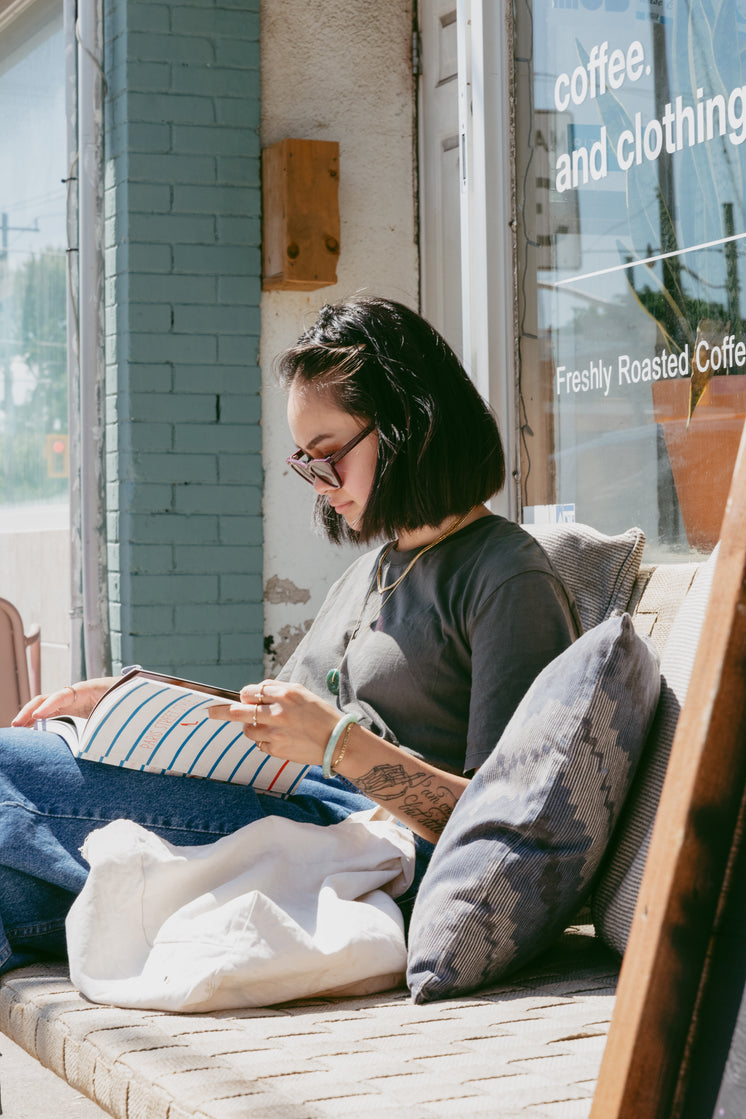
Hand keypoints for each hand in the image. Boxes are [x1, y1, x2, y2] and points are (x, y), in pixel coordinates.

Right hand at [12, 677, 117, 726]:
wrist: (131, 691)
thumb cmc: (126, 697)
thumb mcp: (119, 705)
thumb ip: (110, 714)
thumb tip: (104, 733)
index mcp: (88, 689)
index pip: (63, 695)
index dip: (49, 705)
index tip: (37, 716)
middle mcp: (75, 694)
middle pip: (47, 699)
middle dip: (30, 710)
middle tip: (17, 724)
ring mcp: (71, 701)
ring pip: (45, 706)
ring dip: (30, 717)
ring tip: (17, 729)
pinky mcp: (70, 709)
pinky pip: (51, 713)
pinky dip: (39, 721)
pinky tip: (29, 732)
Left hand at [207, 680, 338, 767]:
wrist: (338, 742)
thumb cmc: (321, 715)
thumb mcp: (302, 693)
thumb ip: (278, 690)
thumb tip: (255, 693)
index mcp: (285, 694)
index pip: (251, 692)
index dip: (246, 696)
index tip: (244, 699)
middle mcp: (277, 712)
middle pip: (238, 710)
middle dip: (221, 711)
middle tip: (209, 712)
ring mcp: (275, 732)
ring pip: (247, 730)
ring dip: (251, 727)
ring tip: (266, 727)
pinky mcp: (276, 749)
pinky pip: (260, 744)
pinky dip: (265, 741)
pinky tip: (280, 739)